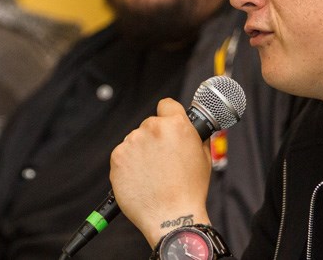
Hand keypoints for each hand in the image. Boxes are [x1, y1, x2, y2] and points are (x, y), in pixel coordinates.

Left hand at [110, 98, 211, 246]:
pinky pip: (123, 154)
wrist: (171, 217)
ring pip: (135, 140)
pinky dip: (129, 164)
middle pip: (150, 125)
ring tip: (152, 174)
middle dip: (155, 139)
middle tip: (162, 161)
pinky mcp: (117, 157)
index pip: (166, 105)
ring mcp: (132, 142)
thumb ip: (193, 136)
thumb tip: (190, 128)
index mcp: (176, 125)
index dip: (168, 115)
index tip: (167, 125)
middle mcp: (152, 129)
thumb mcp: (204, 156)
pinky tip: (141, 179)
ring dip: (141, 152)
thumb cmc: (190, 191)